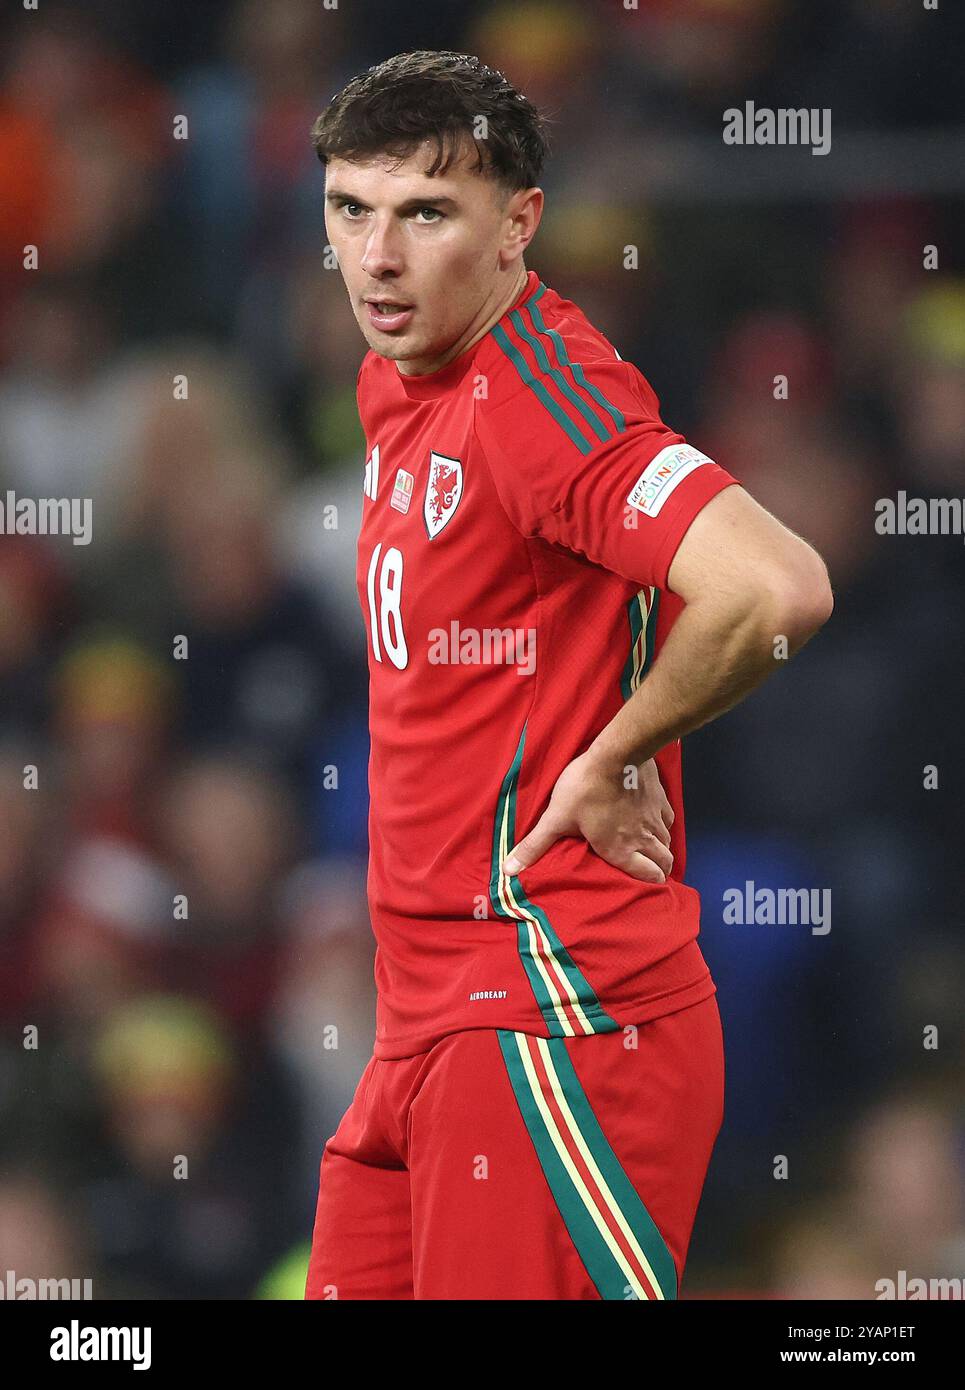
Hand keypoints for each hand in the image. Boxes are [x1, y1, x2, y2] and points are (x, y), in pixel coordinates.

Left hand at [501, 751, 674, 882]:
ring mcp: (654, 818)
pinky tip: (655, 821)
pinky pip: (669, 819)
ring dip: (663, 850)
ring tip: (654, 852)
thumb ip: (535, 846)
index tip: (646, 887)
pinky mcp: (660, 798)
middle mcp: (643, 838)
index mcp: (620, 849)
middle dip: (661, 870)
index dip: (650, 884)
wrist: (616, 753)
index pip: (648, 876)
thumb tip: (508, 871)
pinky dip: (664, 825)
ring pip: (668, 842)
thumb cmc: (585, 788)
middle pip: (664, 862)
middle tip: (653, 872)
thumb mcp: (556, 818)